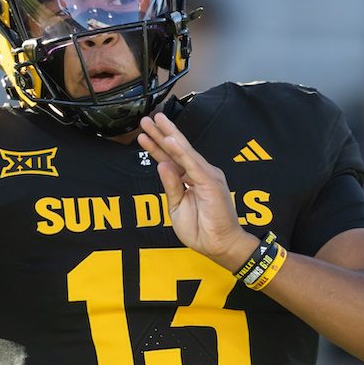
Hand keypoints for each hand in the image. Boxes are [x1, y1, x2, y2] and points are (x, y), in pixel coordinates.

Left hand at [137, 113, 256, 268]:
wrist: (219, 246)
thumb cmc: (201, 230)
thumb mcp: (177, 207)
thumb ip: (171, 185)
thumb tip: (162, 164)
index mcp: (190, 180)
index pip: (171, 159)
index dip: (157, 146)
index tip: (144, 135)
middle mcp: (199, 173)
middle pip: (176, 150)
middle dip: (161, 133)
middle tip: (147, 118)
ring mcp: (206, 176)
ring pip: (184, 151)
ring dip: (168, 135)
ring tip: (155, 121)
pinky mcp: (210, 182)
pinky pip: (192, 164)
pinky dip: (181, 152)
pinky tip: (170, 140)